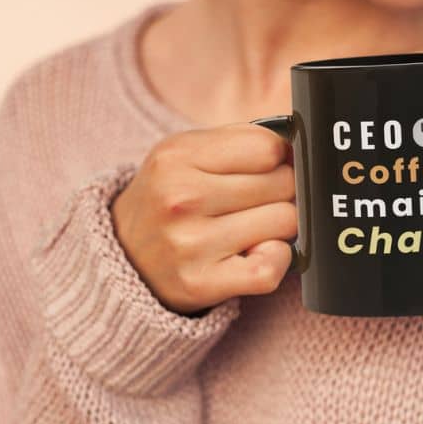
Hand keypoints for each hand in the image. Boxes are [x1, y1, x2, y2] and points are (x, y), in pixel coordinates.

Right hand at [110, 121, 296, 315]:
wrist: (123, 255)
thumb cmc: (170, 199)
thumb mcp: (187, 154)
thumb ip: (242, 140)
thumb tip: (299, 146)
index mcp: (176, 157)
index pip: (268, 147)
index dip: (276, 158)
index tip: (263, 171)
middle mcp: (180, 198)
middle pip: (282, 184)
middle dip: (280, 192)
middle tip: (256, 203)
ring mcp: (190, 244)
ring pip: (284, 222)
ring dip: (278, 227)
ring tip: (251, 227)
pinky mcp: (201, 283)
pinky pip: (270, 268)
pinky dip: (276, 260)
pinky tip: (257, 253)